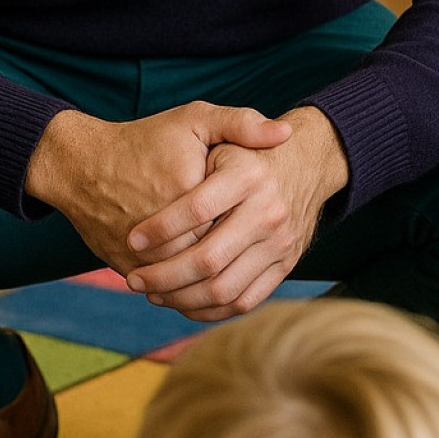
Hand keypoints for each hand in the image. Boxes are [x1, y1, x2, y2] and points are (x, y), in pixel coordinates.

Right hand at [24, 103, 292, 276]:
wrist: (82, 165)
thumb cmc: (144, 140)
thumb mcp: (193, 119)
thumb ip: (240, 124)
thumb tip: (285, 133)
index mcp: (195, 192)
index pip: (239, 225)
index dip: (251, 228)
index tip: (255, 220)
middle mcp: (170, 228)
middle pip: (217, 259)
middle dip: (234, 261)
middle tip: (244, 254)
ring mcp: (146, 253)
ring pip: (192, 283)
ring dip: (211, 286)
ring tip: (224, 275)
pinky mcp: (129, 267)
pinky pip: (166, 292)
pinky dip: (183, 296)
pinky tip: (197, 286)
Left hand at [121, 107, 347, 318]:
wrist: (307, 164)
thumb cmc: (249, 151)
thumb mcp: (227, 128)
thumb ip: (215, 127)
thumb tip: (188, 163)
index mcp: (248, 176)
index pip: (196, 210)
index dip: (160, 229)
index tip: (132, 239)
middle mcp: (268, 212)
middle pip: (208, 259)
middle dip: (163, 275)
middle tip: (133, 279)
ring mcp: (280, 243)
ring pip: (224, 288)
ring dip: (181, 298)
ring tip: (152, 292)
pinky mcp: (285, 265)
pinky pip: (244, 301)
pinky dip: (210, 310)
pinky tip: (182, 302)